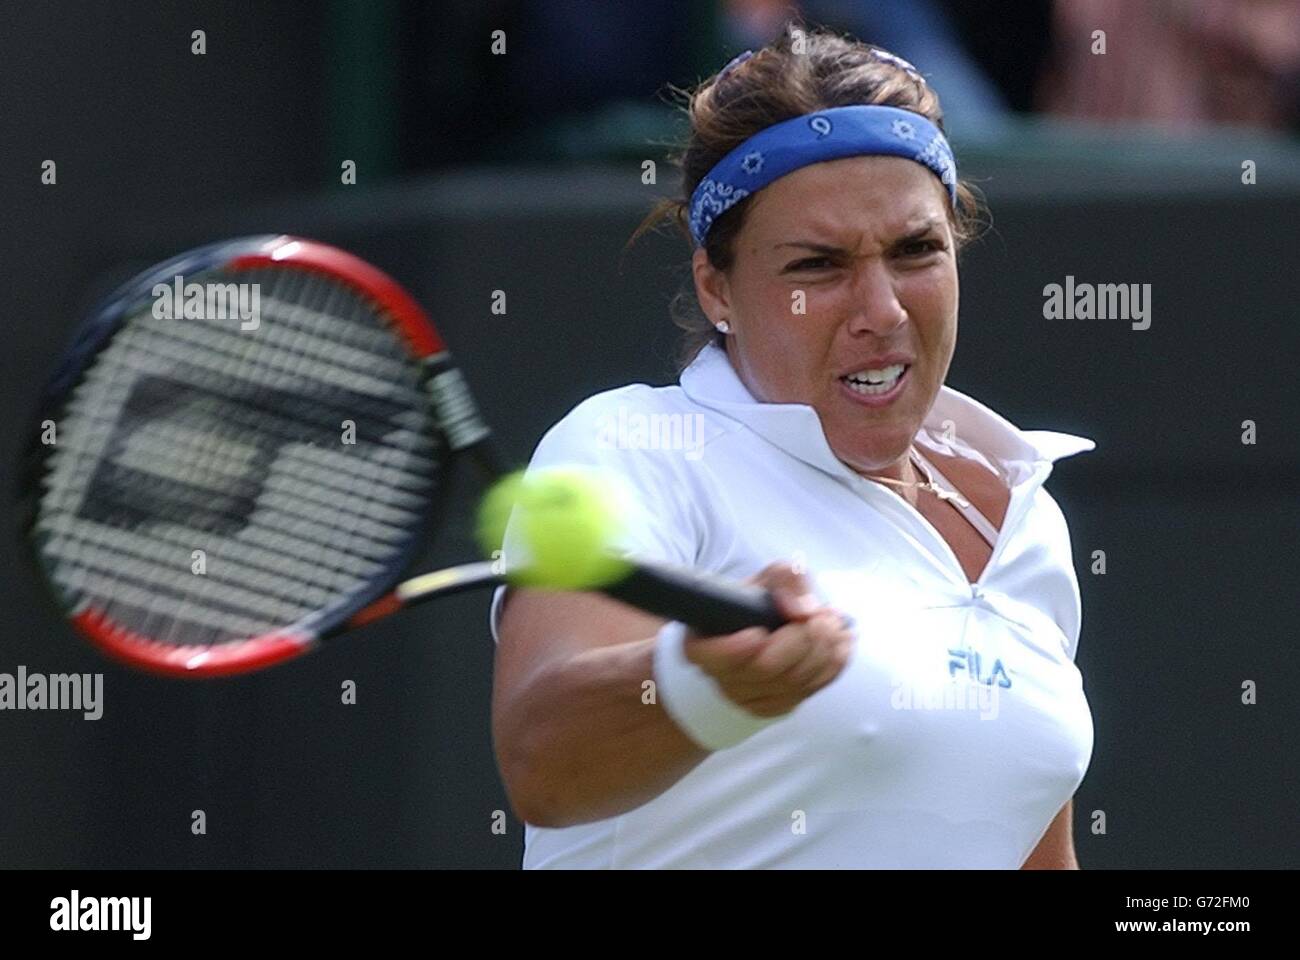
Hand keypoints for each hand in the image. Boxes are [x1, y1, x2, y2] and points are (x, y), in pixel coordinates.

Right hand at [682, 562, 853, 716]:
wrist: (771, 625)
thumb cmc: (761, 602)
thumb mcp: (769, 578)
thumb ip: (785, 578)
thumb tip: (800, 610)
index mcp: (704, 644)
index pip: (714, 657)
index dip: (738, 648)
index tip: (760, 631)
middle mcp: (722, 677)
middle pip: (765, 669)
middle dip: (802, 638)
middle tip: (822, 614)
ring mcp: (750, 698)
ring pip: (794, 682)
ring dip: (824, 649)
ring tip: (832, 622)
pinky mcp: (778, 707)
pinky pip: (812, 690)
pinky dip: (833, 664)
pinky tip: (837, 642)